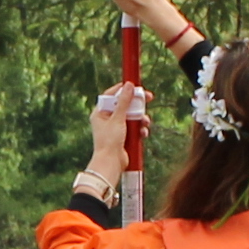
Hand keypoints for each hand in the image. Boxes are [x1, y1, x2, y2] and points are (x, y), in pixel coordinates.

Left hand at [76, 84, 145, 200]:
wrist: (111, 163)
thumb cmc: (109, 141)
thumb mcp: (118, 119)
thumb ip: (124, 102)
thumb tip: (129, 86)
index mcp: (100, 113)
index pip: (111, 96)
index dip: (122, 89)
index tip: (133, 85)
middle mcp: (107, 119)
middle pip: (124, 105)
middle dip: (137, 104)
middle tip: (149, 97)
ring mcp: (116, 128)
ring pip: (132, 117)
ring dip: (140, 118)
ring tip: (145, 121)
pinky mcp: (124, 137)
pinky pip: (135, 128)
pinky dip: (140, 129)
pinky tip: (143, 132)